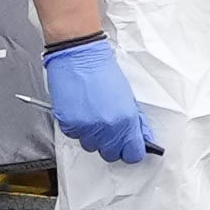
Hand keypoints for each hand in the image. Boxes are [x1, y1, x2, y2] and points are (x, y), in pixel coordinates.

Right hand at [37, 33, 160, 171]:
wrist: (79, 55)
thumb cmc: (102, 70)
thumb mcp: (127, 96)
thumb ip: (134, 121)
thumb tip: (140, 137)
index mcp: (126, 121)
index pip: (132, 154)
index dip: (129, 151)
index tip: (127, 147)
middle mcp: (107, 128)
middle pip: (110, 154)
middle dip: (110, 143)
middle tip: (107, 126)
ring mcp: (86, 128)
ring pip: (90, 146)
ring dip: (92, 135)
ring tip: (91, 113)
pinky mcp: (69, 125)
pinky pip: (75, 135)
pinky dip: (77, 126)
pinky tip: (80, 109)